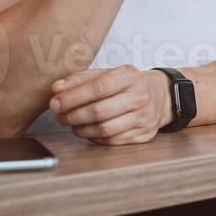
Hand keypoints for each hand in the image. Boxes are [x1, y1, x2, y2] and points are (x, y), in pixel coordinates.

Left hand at [48, 64, 172, 144]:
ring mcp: (144, 118)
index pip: (98, 87)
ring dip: (81, 129)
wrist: (160, 95)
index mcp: (130, 76)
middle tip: (59, 115)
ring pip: (105, 130)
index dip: (73, 96)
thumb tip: (56, 89)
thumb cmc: (127, 84)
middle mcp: (140, 97)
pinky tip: (87, 130)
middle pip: (100, 111)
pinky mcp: (144, 135)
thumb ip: (81, 79)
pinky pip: (112, 141)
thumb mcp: (108, 73)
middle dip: (73, 115)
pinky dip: (94, 138)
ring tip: (71, 123)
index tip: (55, 101)